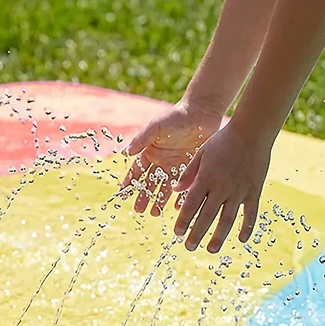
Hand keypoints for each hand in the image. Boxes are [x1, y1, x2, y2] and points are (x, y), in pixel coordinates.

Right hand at [123, 102, 222, 216]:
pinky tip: (177, 207)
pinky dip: (181, 196)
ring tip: (154, 213)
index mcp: (150, 152)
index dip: (129, 183)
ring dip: (159, 201)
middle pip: (149, 183)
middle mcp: (161, 162)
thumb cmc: (176, 117)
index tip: (123, 195)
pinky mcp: (190, 169)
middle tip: (139, 210)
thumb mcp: (155, 127)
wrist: (201, 112)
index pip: (136, 171)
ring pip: (165, 188)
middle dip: (143, 197)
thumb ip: (141, 140)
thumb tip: (125, 154)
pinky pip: (184, 186)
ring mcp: (176, 167)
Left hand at [172, 121, 270, 253]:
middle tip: (189, 247)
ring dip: (219, 236)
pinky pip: (250, 213)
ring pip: (227, 219)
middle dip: (196, 233)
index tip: (177, 233)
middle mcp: (221, 187)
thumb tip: (175, 191)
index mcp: (206, 178)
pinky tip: (241, 240)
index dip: (183, 220)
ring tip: (211, 249)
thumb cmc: (223, 140)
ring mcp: (239, 190)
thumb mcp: (201, 153)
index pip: (190, 204)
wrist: (252, 131)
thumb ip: (188, 173)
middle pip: (206, 216)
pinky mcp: (254, 191)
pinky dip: (247, 227)